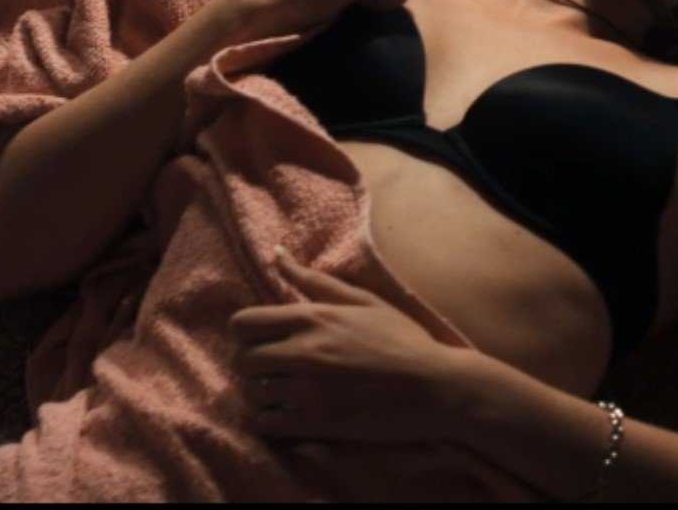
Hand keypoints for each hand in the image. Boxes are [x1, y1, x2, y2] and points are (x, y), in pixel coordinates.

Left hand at [226, 245, 477, 443]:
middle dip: (251, 362)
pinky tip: (287, 413)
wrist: (434, 387)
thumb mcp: (362, 300)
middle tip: (271, 366)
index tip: (260, 338)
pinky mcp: (316, 424)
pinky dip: (269, 419)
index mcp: (313, 318)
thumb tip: (277, 253)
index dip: (244, 332)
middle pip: (242, 360)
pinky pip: (266, 424)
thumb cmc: (401, 338)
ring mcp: (308, 391)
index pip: (243, 323)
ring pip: (253, 393)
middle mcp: (303, 352)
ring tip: (282, 390)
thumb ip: (313, 280)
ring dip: (262, 392)